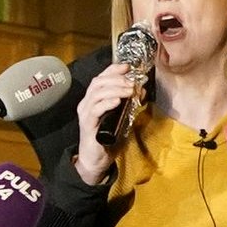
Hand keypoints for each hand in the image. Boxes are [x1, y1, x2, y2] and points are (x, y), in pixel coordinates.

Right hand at [72, 62, 143, 186]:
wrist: (96, 160)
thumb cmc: (107, 138)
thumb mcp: (120, 117)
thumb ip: (128, 104)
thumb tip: (140, 90)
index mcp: (93, 99)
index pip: (100, 78)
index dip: (113, 70)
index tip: (128, 66)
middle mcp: (86, 103)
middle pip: (98, 82)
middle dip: (117, 79)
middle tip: (132, 82)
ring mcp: (85, 113)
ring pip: (97, 93)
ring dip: (115, 89)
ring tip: (129, 90)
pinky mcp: (87, 125)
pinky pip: (95, 110)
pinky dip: (107, 103)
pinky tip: (117, 101)